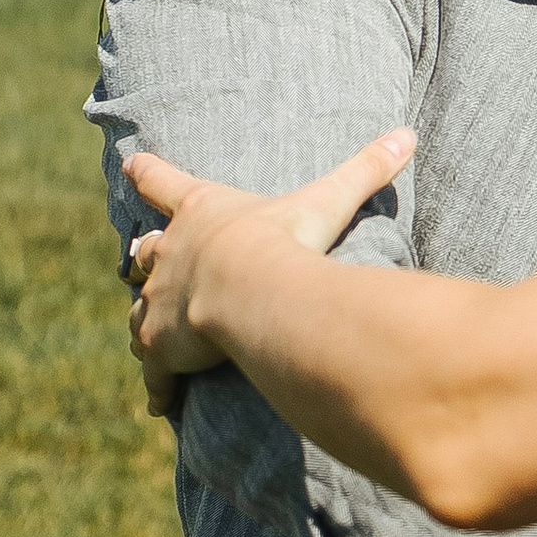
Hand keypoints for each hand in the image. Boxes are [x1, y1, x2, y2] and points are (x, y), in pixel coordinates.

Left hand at [123, 129, 415, 422]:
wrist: (249, 288)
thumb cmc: (282, 238)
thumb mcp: (326, 200)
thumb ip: (365, 169)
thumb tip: (407, 134)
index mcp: (200, 211)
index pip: (163, 181)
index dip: (147, 172)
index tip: (128, 163)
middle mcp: (170, 253)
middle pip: (145, 252)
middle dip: (143, 256)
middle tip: (134, 257)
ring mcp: (160, 302)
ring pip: (142, 310)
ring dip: (146, 318)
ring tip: (148, 332)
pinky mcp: (160, 347)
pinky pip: (154, 371)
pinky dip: (157, 384)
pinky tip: (160, 403)